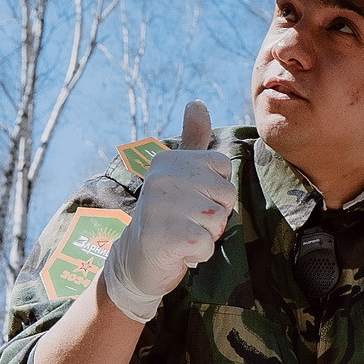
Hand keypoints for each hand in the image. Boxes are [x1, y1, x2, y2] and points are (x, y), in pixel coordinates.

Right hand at [99, 100, 235, 322]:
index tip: (191, 200)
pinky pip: (207, 244)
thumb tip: (197, 102)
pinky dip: (199, 254)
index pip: (222, 168)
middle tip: (186, 221)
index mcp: (168, 159)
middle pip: (226, 195)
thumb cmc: (167, 216)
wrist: (138, 260)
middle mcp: (161, 177)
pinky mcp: (164, 236)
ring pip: (218, 220)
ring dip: (206, 235)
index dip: (215, 190)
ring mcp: (160, 206)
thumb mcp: (179, 173)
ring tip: (182, 235)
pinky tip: (179, 252)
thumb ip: (192, 140)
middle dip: (214, 215)